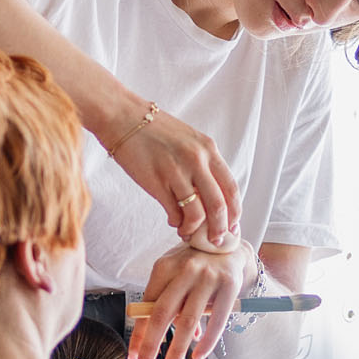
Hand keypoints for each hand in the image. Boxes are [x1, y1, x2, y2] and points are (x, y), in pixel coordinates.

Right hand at [107, 106, 241, 250]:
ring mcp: (177, 171)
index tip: (231, 226)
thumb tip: (212, 195)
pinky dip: (176, 222)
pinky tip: (173, 221)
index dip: (234, 212)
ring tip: (187, 233)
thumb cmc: (155, 131)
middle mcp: (197, 160)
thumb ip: (203, 164)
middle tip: (215, 240)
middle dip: (219, 229)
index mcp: (208, 150)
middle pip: (218, 205)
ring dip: (194, 230)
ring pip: (196, 213)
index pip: (231, 188)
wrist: (123, 118)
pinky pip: (174, 212)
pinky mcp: (157, 182)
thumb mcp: (189, 140)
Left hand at [127, 241, 256, 358]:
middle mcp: (185, 270)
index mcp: (165, 267)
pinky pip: (216, 322)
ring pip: (188, 322)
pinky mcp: (229, 286)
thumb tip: (159, 338)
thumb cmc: (196, 265)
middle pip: (162, 314)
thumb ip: (169, 303)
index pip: (145, 306)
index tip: (132, 358)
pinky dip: (206, 345)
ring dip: (176, 351)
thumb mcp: (176, 276)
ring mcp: (208, 277)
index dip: (137, 334)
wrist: (230, 246)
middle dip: (150, 346)